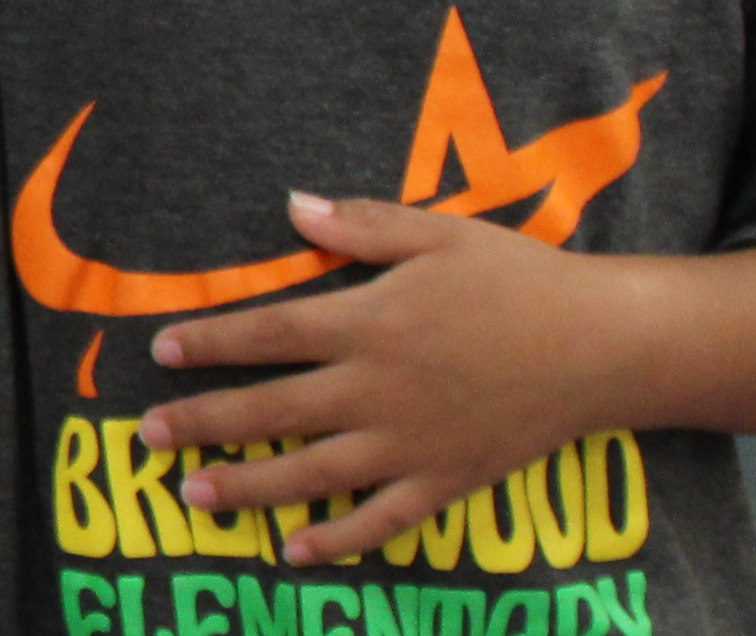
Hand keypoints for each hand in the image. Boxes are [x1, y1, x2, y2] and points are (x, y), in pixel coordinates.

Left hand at [133, 192, 637, 566]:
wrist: (607, 346)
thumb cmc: (522, 281)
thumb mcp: (441, 235)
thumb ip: (361, 224)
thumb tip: (291, 204)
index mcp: (373, 323)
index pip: (270, 334)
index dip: (212, 342)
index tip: (162, 351)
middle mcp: (380, 390)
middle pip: (274, 411)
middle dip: (204, 423)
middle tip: (148, 435)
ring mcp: (412, 443)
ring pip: (312, 474)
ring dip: (248, 487)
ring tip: (194, 494)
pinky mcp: (448, 481)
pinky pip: (382, 521)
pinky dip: (336, 541)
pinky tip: (293, 551)